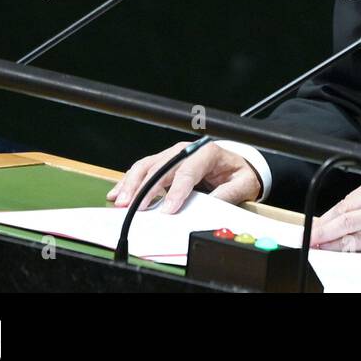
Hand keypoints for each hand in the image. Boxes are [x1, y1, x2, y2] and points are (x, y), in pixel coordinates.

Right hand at [106, 141, 262, 213]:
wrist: (236, 165)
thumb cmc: (238, 172)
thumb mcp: (243, 183)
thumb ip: (228, 193)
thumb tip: (211, 205)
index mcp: (207, 152)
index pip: (187, 171)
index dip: (176, 191)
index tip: (168, 210)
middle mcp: (186, 150)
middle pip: (161, 167)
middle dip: (145, 187)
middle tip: (133, 207)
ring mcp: (172, 155)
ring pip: (147, 166)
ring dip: (132, 184)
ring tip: (121, 202)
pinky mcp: (164, 163)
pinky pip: (143, 170)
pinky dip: (128, 182)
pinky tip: (117, 194)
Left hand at [307, 166, 360, 256]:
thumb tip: (347, 219)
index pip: (352, 196)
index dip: (332, 212)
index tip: (319, 222)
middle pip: (348, 208)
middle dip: (326, 224)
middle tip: (310, 234)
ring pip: (351, 222)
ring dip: (330, 235)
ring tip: (317, 243)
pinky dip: (346, 245)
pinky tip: (336, 249)